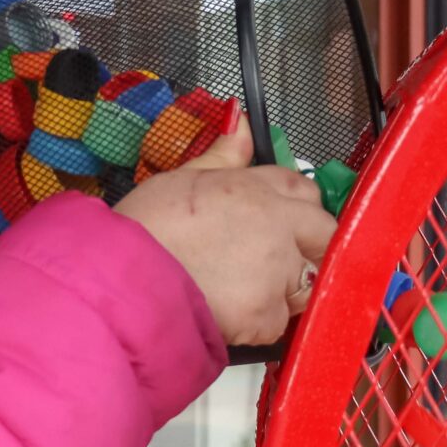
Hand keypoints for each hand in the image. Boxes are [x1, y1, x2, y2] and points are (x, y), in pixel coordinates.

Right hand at [116, 122, 335, 347]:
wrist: (122, 280)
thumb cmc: (143, 230)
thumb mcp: (180, 178)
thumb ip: (222, 155)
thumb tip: (241, 121)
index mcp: (254, 189)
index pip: (302, 189)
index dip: (296, 206)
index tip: (282, 220)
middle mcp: (275, 226)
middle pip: (324, 234)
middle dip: (311, 247)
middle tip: (276, 262)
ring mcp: (275, 272)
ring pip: (306, 282)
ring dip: (286, 289)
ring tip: (244, 291)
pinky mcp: (265, 315)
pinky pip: (278, 323)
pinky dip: (258, 324)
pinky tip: (227, 315)